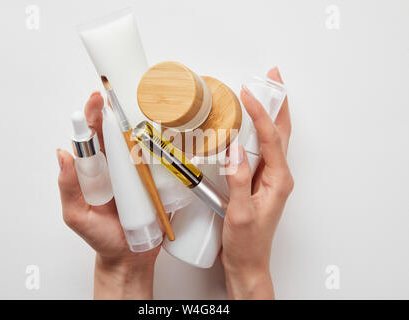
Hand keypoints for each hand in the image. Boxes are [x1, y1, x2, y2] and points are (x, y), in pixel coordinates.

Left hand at [56, 92, 159, 298]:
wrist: (130, 257)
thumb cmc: (101, 238)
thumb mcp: (77, 216)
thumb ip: (68, 188)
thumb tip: (62, 154)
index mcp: (94, 170)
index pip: (91, 138)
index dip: (91, 117)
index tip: (95, 100)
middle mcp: (115, 167)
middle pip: (116, 133)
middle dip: (117, 111)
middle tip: (121, 95)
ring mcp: (137, 173)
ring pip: (139, 142)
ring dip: (142, 123)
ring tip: (146, 107)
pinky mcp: (156, 181)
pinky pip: (159, 160)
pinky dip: (164, 145)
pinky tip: (168, 133)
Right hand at [221, 67, 292, 298]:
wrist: (247, 263)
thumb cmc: (247, 243)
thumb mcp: (241, 214)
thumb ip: (239, 181)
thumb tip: (235, 150)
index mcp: (278, 181)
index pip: (270, 138)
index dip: (260, 113)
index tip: (248, 93)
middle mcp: (278, 176)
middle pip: (281, 131)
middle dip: (279, 101)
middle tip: (273, 78)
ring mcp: (270, 178)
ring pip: (273, 137)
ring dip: (271, 112)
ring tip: (265, 92)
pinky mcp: (259, 181)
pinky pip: (262, 149)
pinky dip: (258, 130)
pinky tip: (250, 124)